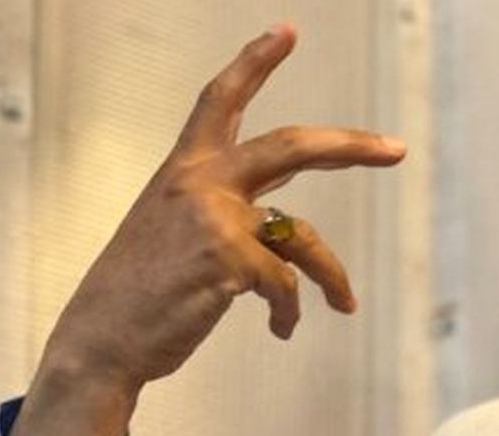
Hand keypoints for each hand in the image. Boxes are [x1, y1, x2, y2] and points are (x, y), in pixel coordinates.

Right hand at [6, 24, 404, 435]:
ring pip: (304, 237)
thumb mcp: (175, 231)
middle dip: (351, 146)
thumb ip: (226, 211)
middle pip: (293, 145)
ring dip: (332, 275)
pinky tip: (282, 330)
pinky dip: (292, 312)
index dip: (254, 63)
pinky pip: (288, 286)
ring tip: (343, 303)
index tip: (286, 32)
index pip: (220, 100)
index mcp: (184, 169)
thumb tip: (286, 224)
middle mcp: (200, 182)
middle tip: (397, 149)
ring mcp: (215, 218)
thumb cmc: (142, 292)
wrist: (101, 341)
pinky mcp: (229, 260)